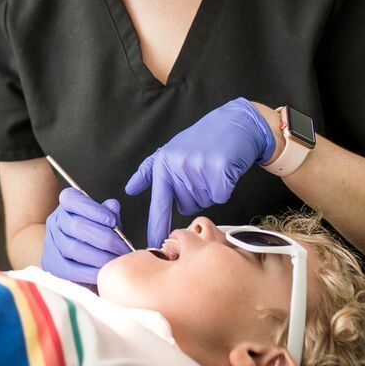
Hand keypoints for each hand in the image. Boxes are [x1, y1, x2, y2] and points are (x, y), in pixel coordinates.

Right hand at [42, 187, 131, 285]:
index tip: (112, 221)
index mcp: (66, 203)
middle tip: (122, 248)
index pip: (72, 199)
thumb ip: (108, 212)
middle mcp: (55, 220)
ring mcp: (51, 242)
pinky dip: (89, 272)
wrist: (75, 252)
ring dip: (99, 257)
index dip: (92, 209)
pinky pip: (70, 269)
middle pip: (76, 226)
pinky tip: (104, 272)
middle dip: (103, 238)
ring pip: (73, 248)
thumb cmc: (94, 232)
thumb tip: (112, 206)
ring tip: (115, 261)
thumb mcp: (103, 218)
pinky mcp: (52, 264)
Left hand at [125, 98, 276, 247]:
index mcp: (164, 164)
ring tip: (212, 167)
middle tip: (201, 171)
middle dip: (195, 194)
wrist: (234, 123)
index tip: (154, 241)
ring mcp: (199, 168)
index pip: (158, 202)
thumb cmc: (202, 140)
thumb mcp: (171, 151)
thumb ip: (149, 172)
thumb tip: (130, 189)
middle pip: (186, 206)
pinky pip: (221, 196)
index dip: (157, 224)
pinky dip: (225, 187)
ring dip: (210, 190)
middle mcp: (178, 166)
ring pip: (204, 202)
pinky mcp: (219, 170)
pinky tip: (224, 169)